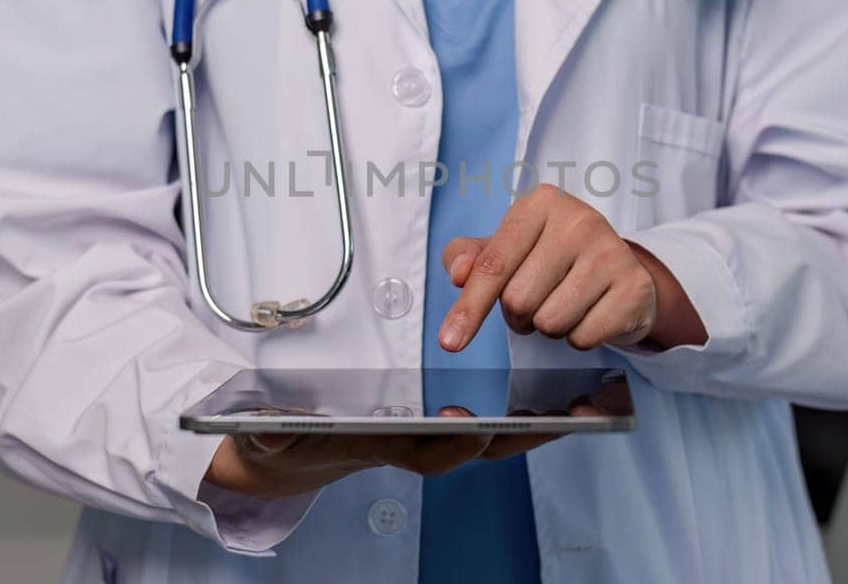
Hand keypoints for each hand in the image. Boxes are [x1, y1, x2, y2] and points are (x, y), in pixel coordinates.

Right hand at [204, 420, 561, 499]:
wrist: (283, 444)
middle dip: (519, 433)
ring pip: (493, 434)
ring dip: (534, 423)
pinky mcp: (441, 422)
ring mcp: (431, 435)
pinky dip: (523, 411)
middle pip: (476, 445)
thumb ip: (269, 434)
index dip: (454, 441)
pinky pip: (491, 420)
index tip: (477, 426)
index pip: (425, 451)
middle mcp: (413, 444)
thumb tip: (273, 433)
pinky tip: (554, 397)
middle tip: (562, 415)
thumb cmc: (283, 437)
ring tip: (580, 404)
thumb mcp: (267, 436)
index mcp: (379, 446)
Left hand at [438, 184, 706, 352]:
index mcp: (541, 203)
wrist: (618, 269)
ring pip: (550, 323)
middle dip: (518, 314)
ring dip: (549, 327)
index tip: (449, 342)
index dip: (469, 308)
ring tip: (564, 303)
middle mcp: (579, 219)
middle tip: (537, 298)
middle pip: (519, 300)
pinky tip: (590, 312)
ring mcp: (611, 251)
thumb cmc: (549, 258)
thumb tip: (460, 274)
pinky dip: (578, 337)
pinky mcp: (635, 286)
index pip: (493, 265)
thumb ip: (467, 256)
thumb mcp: (505, 248)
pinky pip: (583, 338)